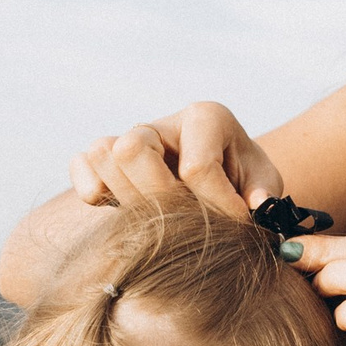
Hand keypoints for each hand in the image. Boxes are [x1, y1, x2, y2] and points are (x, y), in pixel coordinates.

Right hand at [67, 101, 283, 225]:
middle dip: (158, 198)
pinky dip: (92, 190)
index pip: (196, 167)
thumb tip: (254, 206)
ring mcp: (131, 138)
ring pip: (102, 154)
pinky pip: (81, 165)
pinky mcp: (107, 160)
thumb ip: (264, 192)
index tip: (237, 228)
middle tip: (187, 224)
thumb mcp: (264, 182)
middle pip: (132, 149)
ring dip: (127, 195)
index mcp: (206, 118)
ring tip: (161, 218)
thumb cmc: (244, 179)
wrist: (223, 174)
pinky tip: (120, 208)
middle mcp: (163, 123)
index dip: (216, 207)